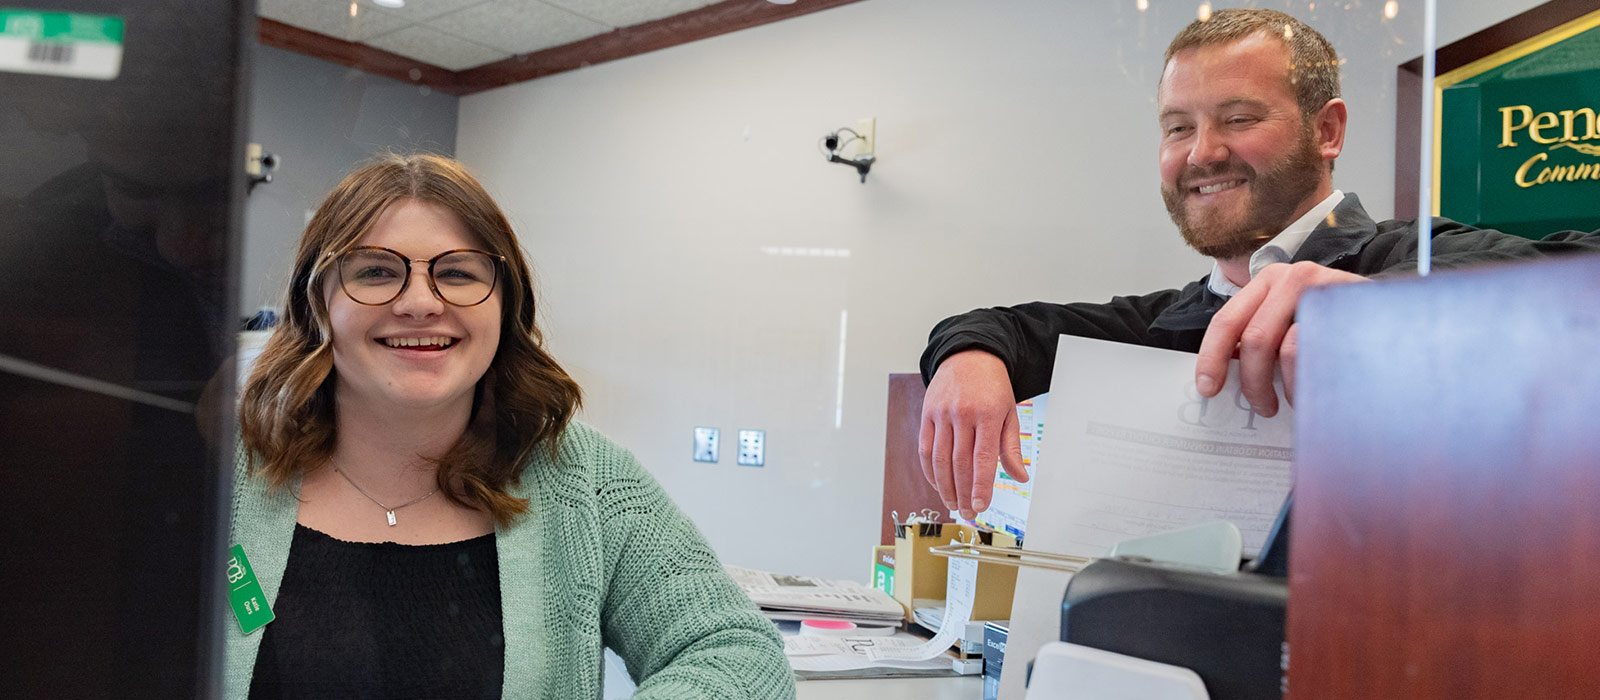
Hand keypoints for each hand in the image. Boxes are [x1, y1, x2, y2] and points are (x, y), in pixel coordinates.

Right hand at [919, 350, 1028, 519]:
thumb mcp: (1010, 412)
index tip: (980, 507)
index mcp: (989, 414)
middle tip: (967, 513)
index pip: (983, 460)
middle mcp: (963, 414)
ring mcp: (942, 414)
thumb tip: (1020, 478)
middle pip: (960, 464)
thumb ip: (1012, 447)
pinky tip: (939, 485)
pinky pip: (925, 449)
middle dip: (963, 494)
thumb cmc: (992, 387)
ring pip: (939, 459)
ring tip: (953, 504)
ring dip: (945, 487)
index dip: (981, 487)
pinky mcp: (927, 414)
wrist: (968, 356)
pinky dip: (931, 471)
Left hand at [1195, 261, 1365, 414]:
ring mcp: (1325, 288)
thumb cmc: (1333, 321)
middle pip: (1255, 339)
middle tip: (1262, 407)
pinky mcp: (1354, 306)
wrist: (1391, 308)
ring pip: (1290, 349)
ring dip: (1289, 387)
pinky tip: (1321, 389)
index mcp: (1268, 281)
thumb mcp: (1290, 318)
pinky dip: (1315, 380)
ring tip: (1296, 401)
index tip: (1208, 388)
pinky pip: (1325, 352)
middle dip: (1253, 382)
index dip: (1212, 357)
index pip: (1227, 320)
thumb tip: (1226, 374)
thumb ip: (1260, 335)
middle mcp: (1294, 277)